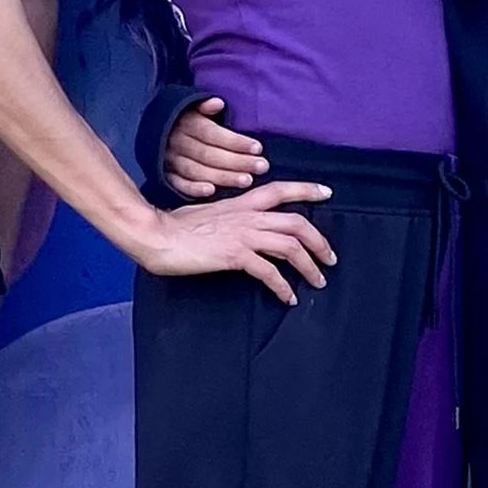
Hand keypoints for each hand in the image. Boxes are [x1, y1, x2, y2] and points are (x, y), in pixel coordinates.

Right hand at [132, 179, 334, 304]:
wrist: (156, 235)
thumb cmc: (175, 228)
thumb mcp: (209, 215)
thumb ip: (231, 218)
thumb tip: (243, 230)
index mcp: (241, 203)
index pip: (280, 189)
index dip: (306, 189)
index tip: (327, 192)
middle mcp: (247, 216)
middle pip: (297, 222)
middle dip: (319, 241)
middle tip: (330, 258)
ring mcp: (242, 235)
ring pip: (290, 246)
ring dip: (309, 266)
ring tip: (318, 281)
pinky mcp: (234, 255)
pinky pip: (269, 271)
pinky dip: (283, 286)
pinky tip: (288, 297)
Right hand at [165, 97, 268, 197]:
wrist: (157, 131)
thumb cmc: (185, 120)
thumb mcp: (193, 107)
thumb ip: (205, 105)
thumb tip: (217, 103)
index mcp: (186, 123)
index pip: (212, 134)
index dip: (235, 142)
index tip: (258, 148)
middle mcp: (176, 142)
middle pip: (209, 154)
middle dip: (237, 161)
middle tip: (262, 166)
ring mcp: (170, 160)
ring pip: (197, 171)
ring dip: (222, 177)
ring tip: (247, 180)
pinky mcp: (165, 175)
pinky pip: (178, 184)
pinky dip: (193, 189)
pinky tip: (212, 191)